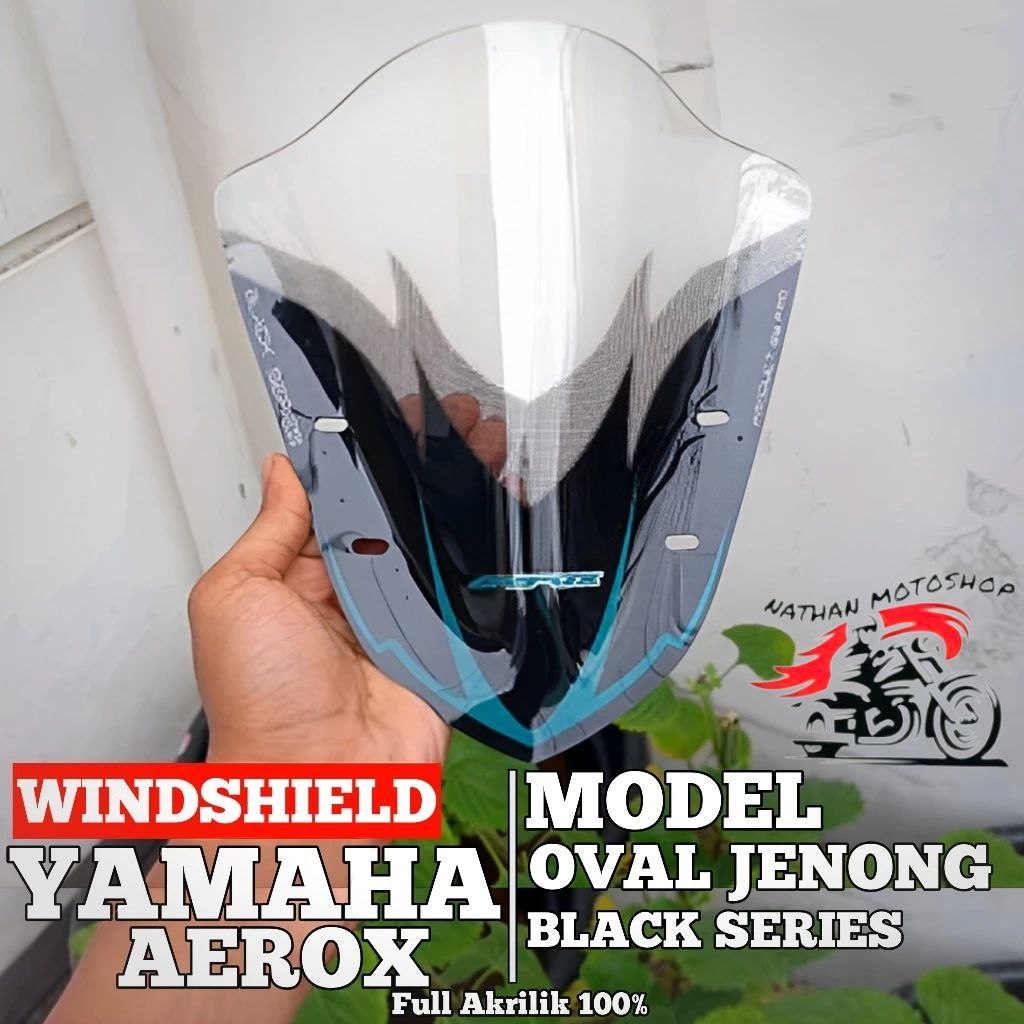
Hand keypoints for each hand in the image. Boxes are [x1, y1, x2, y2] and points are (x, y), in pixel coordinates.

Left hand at [187, 453, 448, 764]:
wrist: (320, 777)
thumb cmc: (261, 704)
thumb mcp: (234, 595)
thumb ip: (268, 530)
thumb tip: (282, 473)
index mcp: (294, 583)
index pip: (332, 508)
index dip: (356, 469)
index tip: (386, 425)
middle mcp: (346, 602)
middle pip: (386, 525)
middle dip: (411, 484)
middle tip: (439, 430)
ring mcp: (393, 625)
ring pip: (427, 554)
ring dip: (448, 515)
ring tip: (475, 455)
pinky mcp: (434, 650)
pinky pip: (458, 600)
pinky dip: (475, 568)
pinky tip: (489, 525)